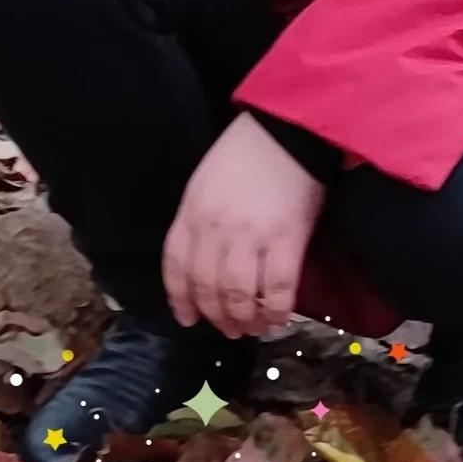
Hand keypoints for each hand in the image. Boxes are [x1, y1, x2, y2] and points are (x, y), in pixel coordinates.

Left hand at [162, 111, 326, 338]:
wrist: (286, 131)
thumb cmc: (244, 153)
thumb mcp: (204, 182)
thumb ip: (198, 219)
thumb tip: (202, 261)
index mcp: (192, 212)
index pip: (176, 265)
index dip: (179, 298)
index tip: (187, 319)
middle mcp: (215, 229)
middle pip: (207, 287)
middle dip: (216, 317)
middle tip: (229, 330)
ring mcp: (250, 237)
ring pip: (239, 296)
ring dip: (245, 321)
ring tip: (252, 329)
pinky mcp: (286, 241)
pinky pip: (278, 290)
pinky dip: (276, 311)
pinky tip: (277, 319)